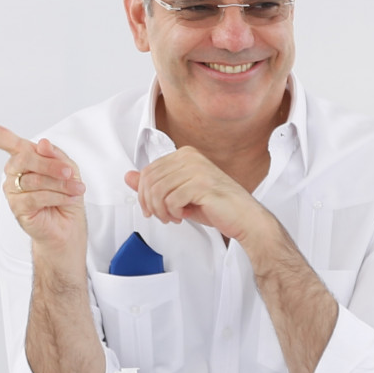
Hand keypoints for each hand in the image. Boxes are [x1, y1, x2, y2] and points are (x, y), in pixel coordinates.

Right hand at [0, 113, 87, 256]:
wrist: (67, 225)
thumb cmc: (66, 192)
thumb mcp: (68, 167)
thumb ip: (55, 155)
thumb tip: (42, 143)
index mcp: (21, 155)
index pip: (0, 137)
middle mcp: (12, 170)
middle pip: (25, 157)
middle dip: (51, 165)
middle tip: (70, 173)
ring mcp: (11, 189)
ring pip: (34, 179)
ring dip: (60, 185)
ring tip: (75, 190)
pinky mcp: (16, 207)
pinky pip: (36, 196)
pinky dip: (57, 197)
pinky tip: (67, 199)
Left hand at [126, 147, 270, 242]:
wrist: (245, 218)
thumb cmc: (216, 206)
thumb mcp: (178, 194)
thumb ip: (154, 184)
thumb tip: (129, 176)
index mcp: (185, 154)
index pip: (148, 171)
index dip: (144, 194)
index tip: (153, 209)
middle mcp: (190, 157)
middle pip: (150, 180)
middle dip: (150, 204)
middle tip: (162, 216)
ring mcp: (196, 169)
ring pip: (158, 191)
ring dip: (161, 210)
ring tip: (172, 217)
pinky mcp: (202, 184)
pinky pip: (171, 200)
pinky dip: (172, 213)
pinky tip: (182, 216)